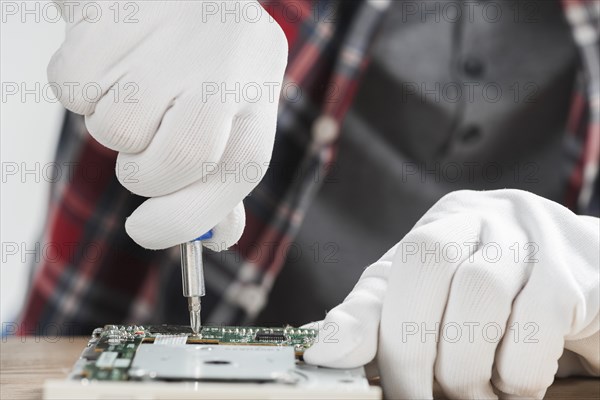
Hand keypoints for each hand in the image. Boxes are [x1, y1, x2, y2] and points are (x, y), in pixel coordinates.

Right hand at [48, 1, 287, 248]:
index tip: (146, 231)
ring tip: (132, 84)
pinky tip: (109, 58)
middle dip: (145, 177)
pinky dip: (81, 89)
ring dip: (113, 126)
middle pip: (181, 158)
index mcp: (258, 86)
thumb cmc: (195, 61)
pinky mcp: (112, 15)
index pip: (242, 169)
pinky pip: (74, 91)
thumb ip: (222, 174)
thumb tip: (218, 238)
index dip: (192, 215)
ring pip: (117, 130)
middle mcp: (227, 57)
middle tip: (140, 153)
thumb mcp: (227, 110)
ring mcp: (172, 33)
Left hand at [303, 190, 598, 398]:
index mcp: (444, 224)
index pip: (393, 265)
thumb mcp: (435, 297)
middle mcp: (485, 218)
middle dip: (411, 347)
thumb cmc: (500, 294)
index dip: (362, 314)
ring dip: (465, 365)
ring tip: (472, 395)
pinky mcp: (574, 274)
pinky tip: (515, 383)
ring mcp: (533, 238)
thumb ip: (383, 315)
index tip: (329, 357)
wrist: (589, 274)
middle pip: (428, 265)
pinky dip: (515, 372)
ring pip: (478, 294)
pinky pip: (533, 327)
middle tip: (415, 399)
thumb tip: (326, 347)